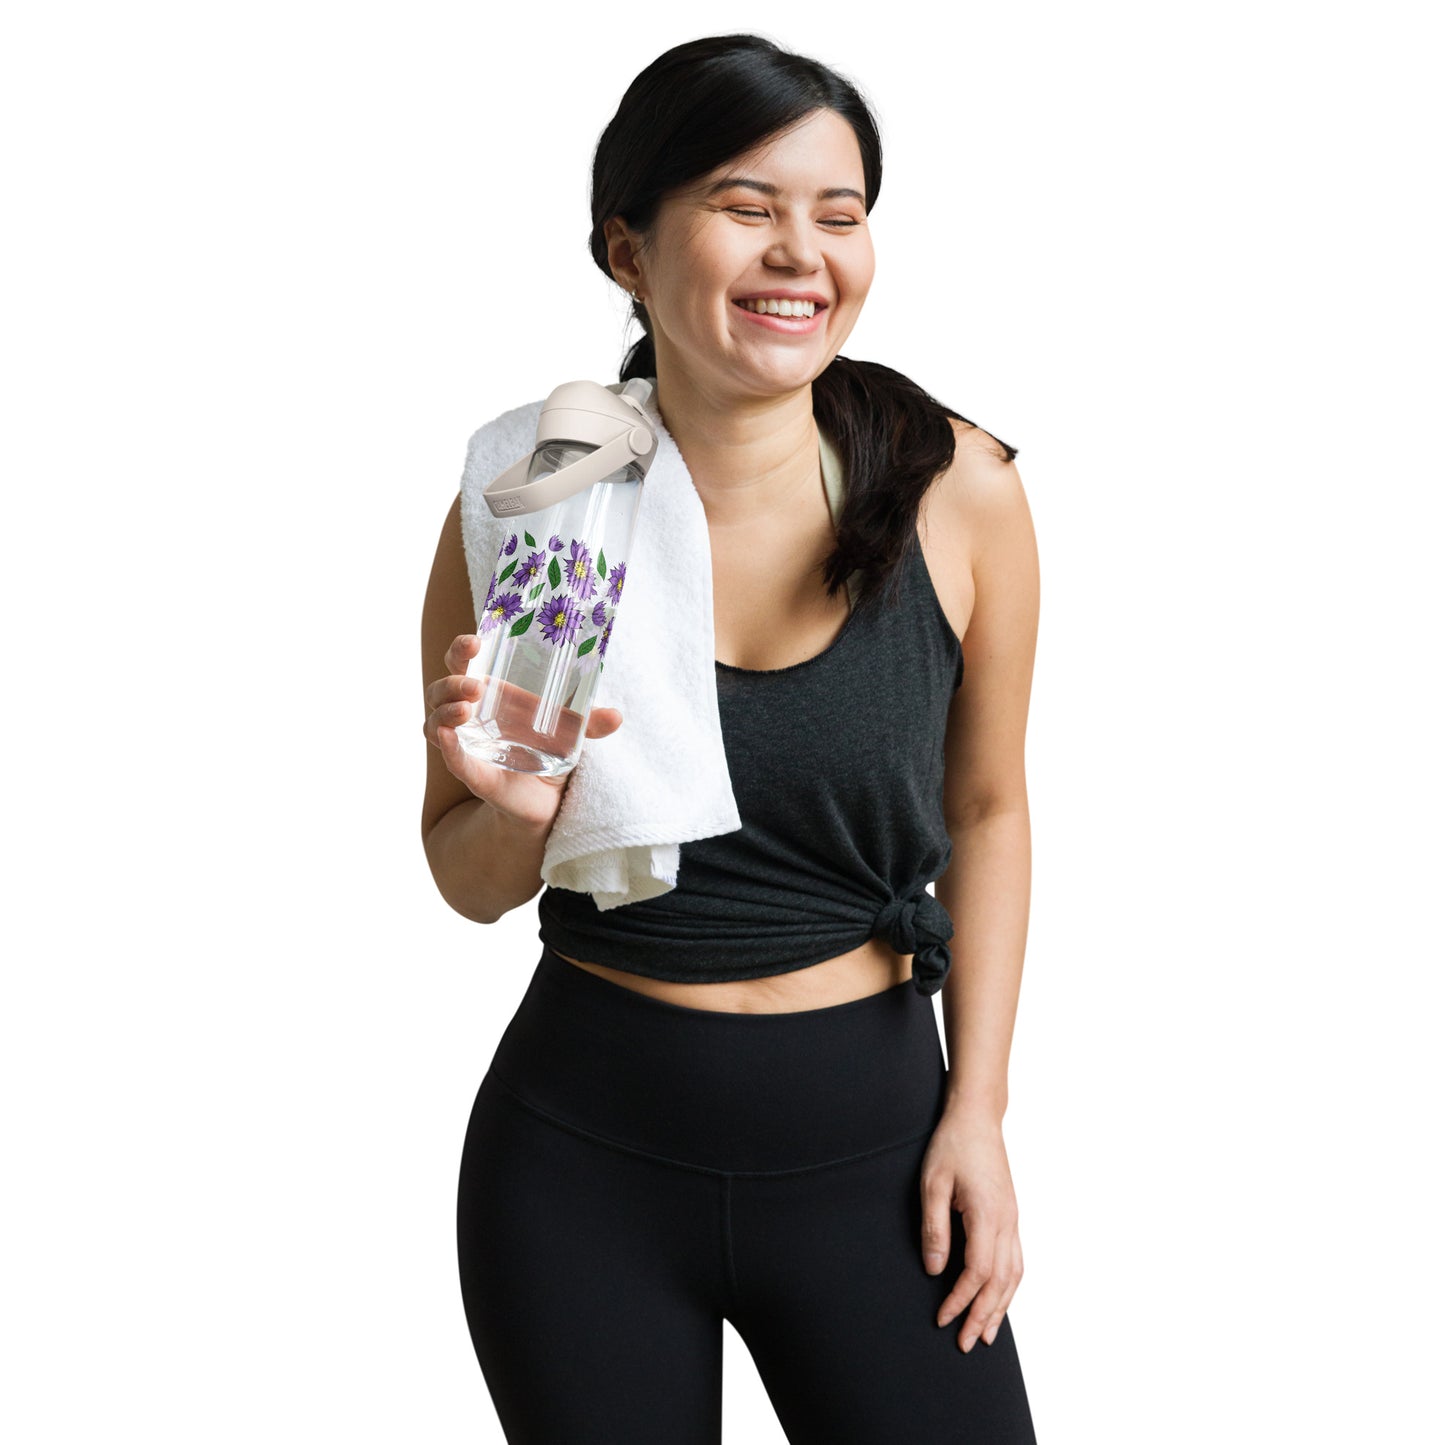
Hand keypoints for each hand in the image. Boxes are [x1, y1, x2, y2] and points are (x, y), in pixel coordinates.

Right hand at [422, 632, 624, 834]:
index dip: (461, 649)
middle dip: (454, 681)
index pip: (462, 663)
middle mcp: (470, 716)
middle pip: (441, 689)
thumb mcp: (572, 733)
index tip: (474, 640)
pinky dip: (448, 747)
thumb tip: (617, 717)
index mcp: (491, 695)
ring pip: (435, 721)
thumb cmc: (549, 752)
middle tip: (477, 685)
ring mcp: (466, 744)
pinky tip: (450, 735)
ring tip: (466, 709)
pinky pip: (451, 758)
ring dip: (446, 711)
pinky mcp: (471, 774)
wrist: (547, 800)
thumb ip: (591, 724)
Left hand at [920, 1107, 1023, 1352]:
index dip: (960, 1300)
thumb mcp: (932, 1183)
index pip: (977, 1272)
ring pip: (1014, 1275)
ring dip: (1000, 1307)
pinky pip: (1016, 1260)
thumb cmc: (952, 1145)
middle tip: (965, 1344)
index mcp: (987, 1215)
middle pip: (1000, 1282)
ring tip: (986, 1335)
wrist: (977, 1117)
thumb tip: (934, 1270)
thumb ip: (934, 1228)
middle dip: (982, 1315)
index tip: (942, 1319)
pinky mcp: (1011, 1215)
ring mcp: (1013, 1219)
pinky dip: (1009, 1287)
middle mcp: (1007, 1222)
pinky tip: (1000, 1298)